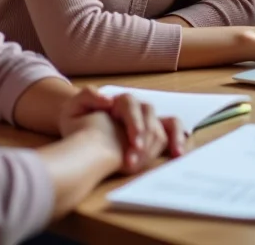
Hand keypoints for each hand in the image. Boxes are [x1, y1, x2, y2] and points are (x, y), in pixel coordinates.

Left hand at [58, 87, 186, 173]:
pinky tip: (179, 155)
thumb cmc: (79, 120)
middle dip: (148, 136)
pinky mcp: (154, 136)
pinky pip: (173, 134)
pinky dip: (178, 143)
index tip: (134, 143)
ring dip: (165, 142)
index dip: (135, 123)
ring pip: (166, 124)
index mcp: (121, 101)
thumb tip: (108, 101)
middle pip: (151, 114)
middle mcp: (139, 109)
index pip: (132, 104)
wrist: (81, 134)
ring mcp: (149, 122)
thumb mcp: (74, 107)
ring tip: (168, 159)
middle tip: (141, 156)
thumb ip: (88, 96)